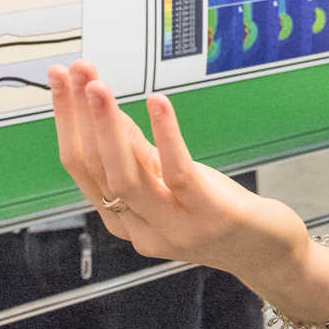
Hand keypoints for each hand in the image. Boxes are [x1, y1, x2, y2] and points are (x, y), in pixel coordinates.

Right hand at [47, 61, 302, 280]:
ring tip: (97, 87)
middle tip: (72, 73)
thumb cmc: (217, 212)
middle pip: (96, 171)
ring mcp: (174, 227)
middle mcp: (140, 229)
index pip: (82, 167)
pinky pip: (178, 174)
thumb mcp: (169, 180)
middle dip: (78, 118)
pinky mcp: (209, 216)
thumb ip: (138, 153)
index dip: (67, 121)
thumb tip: (105, 111)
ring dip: (107, 128)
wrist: (268, 254)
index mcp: (123, 220)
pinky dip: (165, 136)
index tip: (60, 79)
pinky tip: (157, 102)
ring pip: (126, 177)